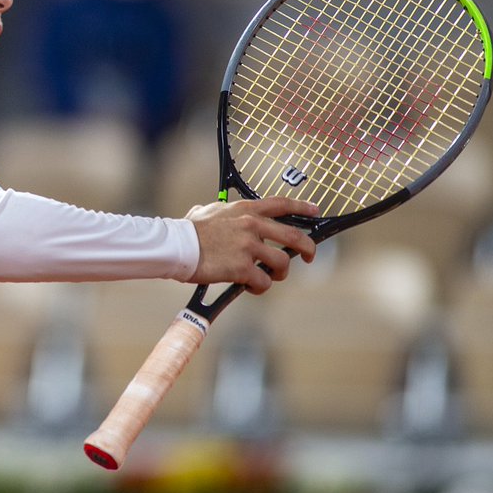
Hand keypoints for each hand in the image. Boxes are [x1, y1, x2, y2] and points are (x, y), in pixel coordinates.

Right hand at [185, 197, 318, 292]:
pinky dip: (260, 287)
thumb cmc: (187, 230)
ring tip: (268, 277)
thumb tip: (206, 210)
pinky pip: (264, 282)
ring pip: (282, 264)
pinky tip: (249, 287)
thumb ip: (217, 212)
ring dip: (278, 273)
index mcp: (246, 210)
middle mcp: (252, 226)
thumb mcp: (205, 211)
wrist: (177, 245)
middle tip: (309, 257)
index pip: (282, 204)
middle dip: (308, 248)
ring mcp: (249, 247)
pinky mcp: (243, 268)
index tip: (315, 211)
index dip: (303, 207)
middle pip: (294, 237)